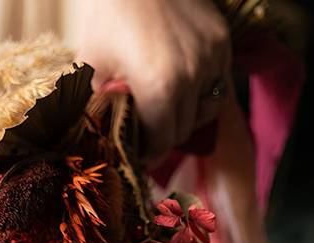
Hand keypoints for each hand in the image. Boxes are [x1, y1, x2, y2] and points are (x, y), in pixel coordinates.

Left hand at [76, 0, 230, 161]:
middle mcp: (192, 76)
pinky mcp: (222, 41)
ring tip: (165, 112)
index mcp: (159, 88)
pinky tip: (182, 85)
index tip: (137, 155)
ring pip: (206, 110)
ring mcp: (211, 58)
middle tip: (146, 135)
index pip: (161, 141)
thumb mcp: (91, 64)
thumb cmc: (108, 17)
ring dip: (187, 116)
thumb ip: (97, 105)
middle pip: (183, 130)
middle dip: (164, 137)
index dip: (148, 154)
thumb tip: (95, 137)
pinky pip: (218, 82)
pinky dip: (202, 91)